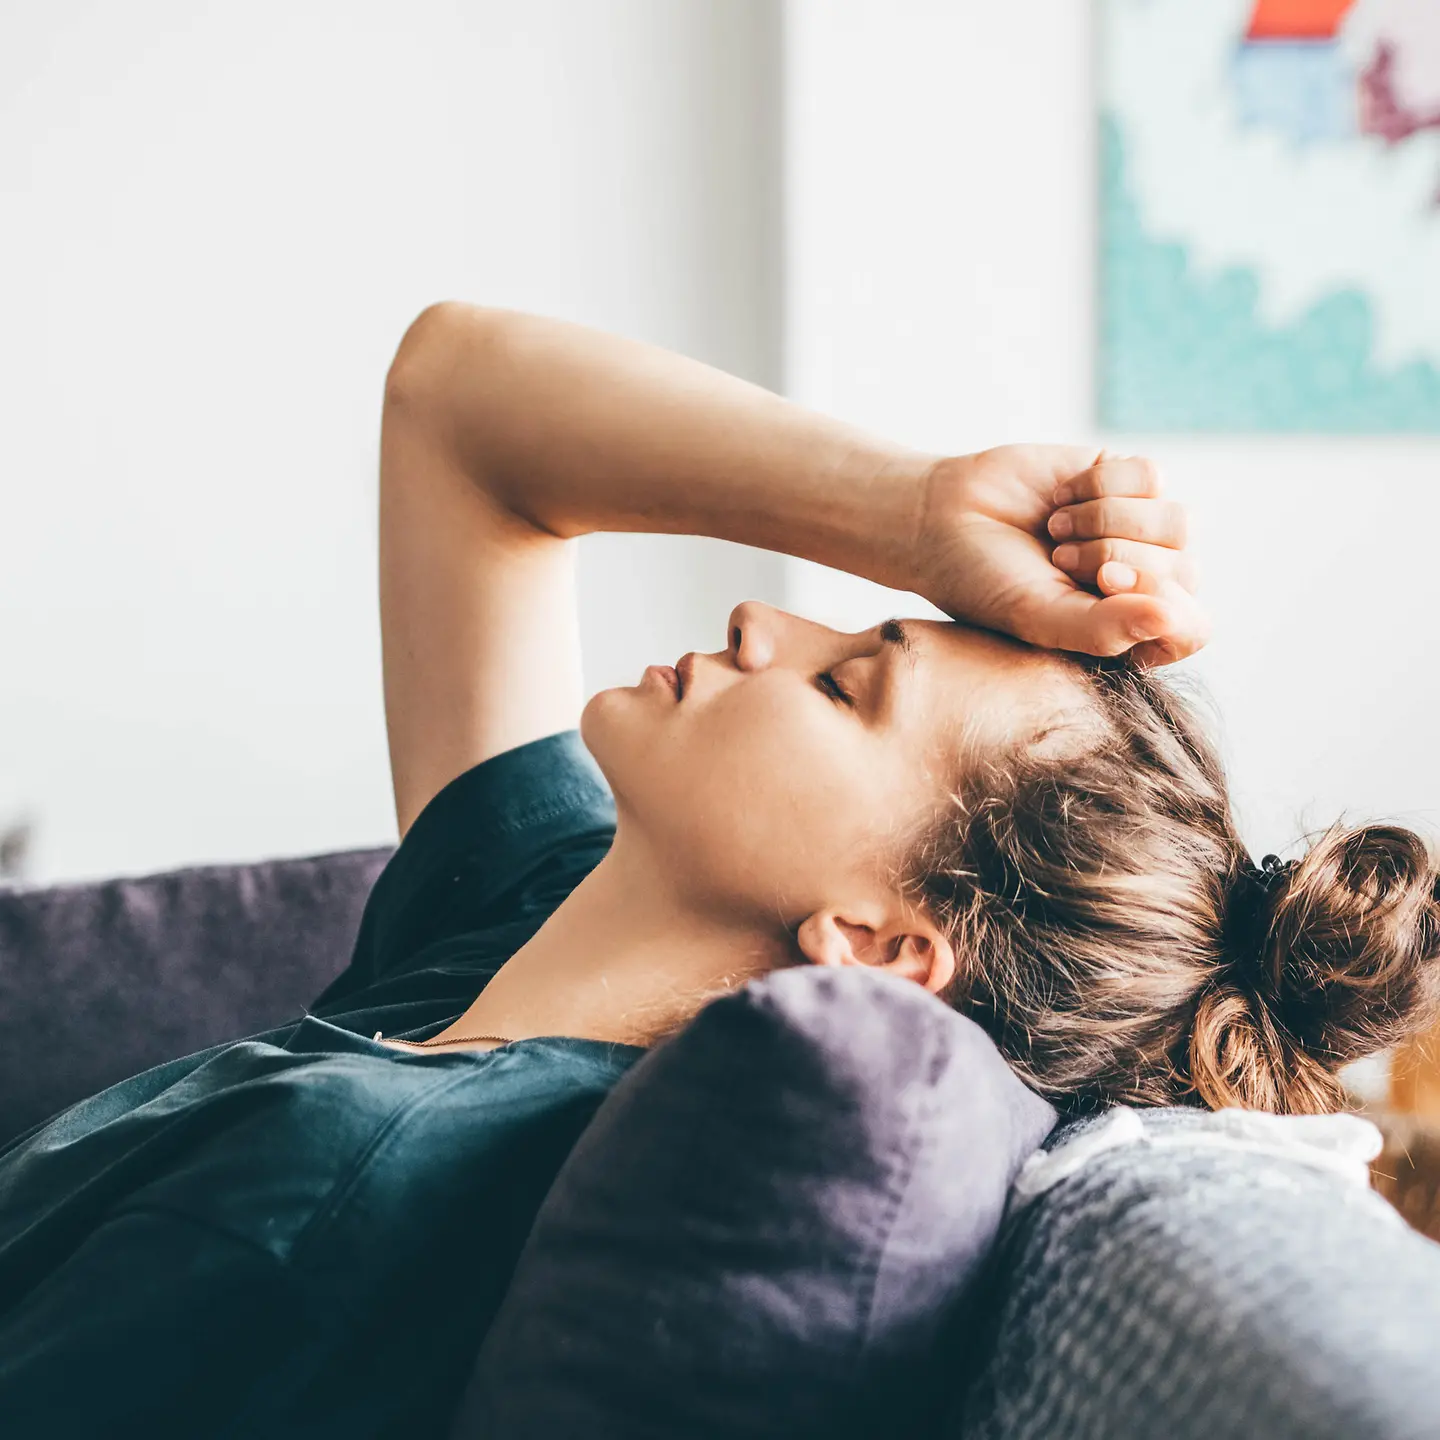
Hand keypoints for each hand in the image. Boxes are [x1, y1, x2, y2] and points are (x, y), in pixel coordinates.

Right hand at [911, 446, 1207, 665]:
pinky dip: (1100, 484)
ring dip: (1106, 521)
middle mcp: (1144, 584)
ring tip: (1057, 530)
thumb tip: (1173, 619)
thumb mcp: (1039, 618)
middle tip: (1058, 558)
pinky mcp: (1126, 480)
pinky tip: (1062, 497)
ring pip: (1177, 522)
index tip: (1101, 583)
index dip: (1156, 603)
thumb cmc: (985, 583)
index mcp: (1128, 632)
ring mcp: (1140, 531)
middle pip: (1185, 570)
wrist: (942, 517)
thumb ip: (1105, 630)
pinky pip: (1151, 476)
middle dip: (1115, 557)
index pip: (1190, 628)